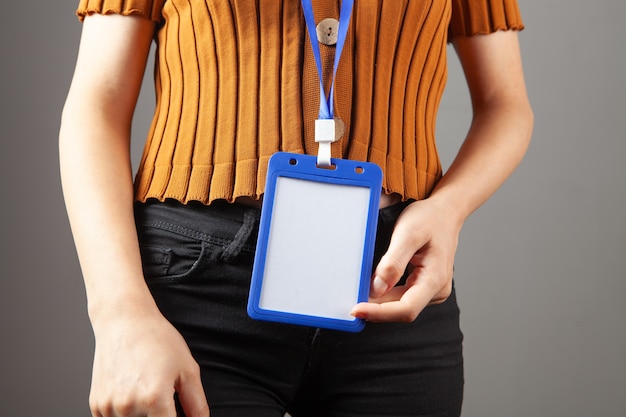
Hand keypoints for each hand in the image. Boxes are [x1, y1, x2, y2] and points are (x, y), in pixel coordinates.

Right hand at [89, 308, 209, 416]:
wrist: (124, 320)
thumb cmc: (157, 339)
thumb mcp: (187, 368)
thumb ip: (196, 403)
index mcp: (154, 399)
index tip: (175, 413)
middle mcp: (128, 406)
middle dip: (160, 416)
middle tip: (163, 394)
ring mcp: (109, 406)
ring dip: (142, 416)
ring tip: (147, 389)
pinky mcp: (97, 404)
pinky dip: (126, 414)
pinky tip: (133, 392)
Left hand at [351, 199, 460, 321]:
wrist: (445, 211)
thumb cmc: (430, 219)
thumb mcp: (408, 234)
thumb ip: (393, 263)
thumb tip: (377, 289)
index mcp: (436, 279)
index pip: (406, 309)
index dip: (380, 313)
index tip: (357, 310)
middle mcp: (437, 289)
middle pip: (402, 309)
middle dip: (376, 308)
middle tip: (351, 302)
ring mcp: (432, 289)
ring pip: (401, 305)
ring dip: (380, 303)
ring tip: (359, 295)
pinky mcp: (424, 285)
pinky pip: (402, 296)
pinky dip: (386, 295)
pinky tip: (373, 289)